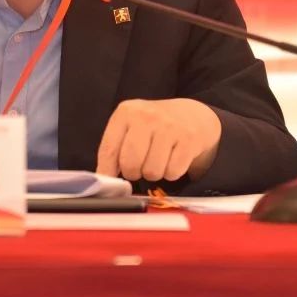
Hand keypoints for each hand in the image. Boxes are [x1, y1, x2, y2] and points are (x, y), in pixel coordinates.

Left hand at [95, 98, 221, 181]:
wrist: (192, 115)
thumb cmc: (155, 127)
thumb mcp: (131, 127)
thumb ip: (115, 149)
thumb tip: (104, 179)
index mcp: (126, 112)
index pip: (108, 150)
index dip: (107, 171)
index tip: (109, 184)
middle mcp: (147, 116)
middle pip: (130, 163)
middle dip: (133, 173)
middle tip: (139, 167)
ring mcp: (169, 127)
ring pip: (152, 171)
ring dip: (154, 174)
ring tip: (157, 160)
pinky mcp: (188, 139)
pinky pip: (173, 172)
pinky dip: (172, 173)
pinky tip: (173, 159)